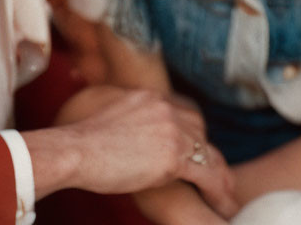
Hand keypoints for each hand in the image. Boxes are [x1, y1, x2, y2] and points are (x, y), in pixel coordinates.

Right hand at [34, 86, 235, 212]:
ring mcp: (170, 129)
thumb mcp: (114, 119)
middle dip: (206, 153)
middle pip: (199, 131)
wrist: (76, 150)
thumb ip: (132, 120)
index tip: (196, 153)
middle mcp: (164, 107)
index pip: (184, 113)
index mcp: (149, 97)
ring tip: (224, 195)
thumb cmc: (84, 143)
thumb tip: (134, 138)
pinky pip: (206, 173)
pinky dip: (216, 190)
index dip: (193, 135)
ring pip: (207, 152)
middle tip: (214, 176)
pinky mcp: (172, 154)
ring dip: (217, 175)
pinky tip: (221, 204)